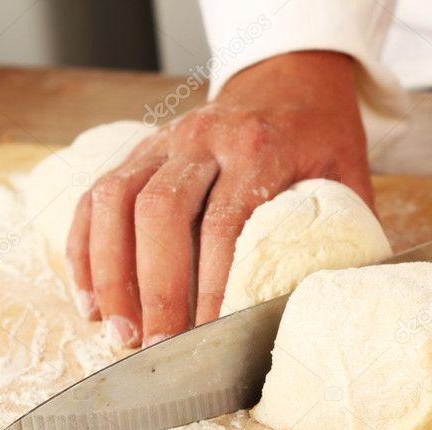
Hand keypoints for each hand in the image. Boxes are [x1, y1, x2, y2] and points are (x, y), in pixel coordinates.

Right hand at [67, 51, 371, 347]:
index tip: (208, 334)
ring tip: (118, 332)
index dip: (211, 284)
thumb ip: (344, 232)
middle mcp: (202, 138)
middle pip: (159, 212)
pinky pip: (95, 197)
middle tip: (156, 346)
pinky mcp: (137, 150)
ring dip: (110, 273)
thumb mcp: (346, 177)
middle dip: (154, 288)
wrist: (290, 80)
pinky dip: (85, 250)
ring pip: (115, 201)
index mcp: (258, 146)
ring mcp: (163, 140)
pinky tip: (90, 300)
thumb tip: (340, 302)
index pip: (225, 222)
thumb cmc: (320, 139)